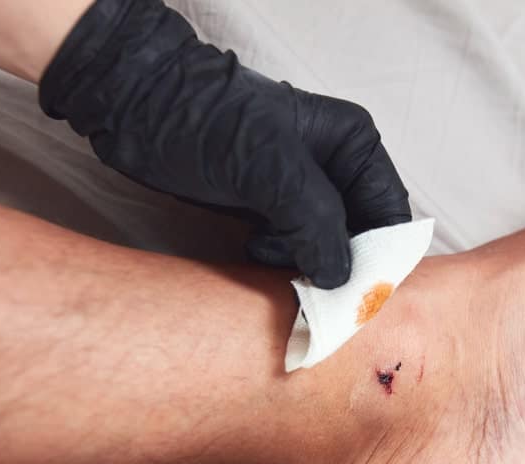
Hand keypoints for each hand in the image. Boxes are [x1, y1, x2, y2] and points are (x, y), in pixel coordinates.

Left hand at [38, 0, 410, 287]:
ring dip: (304, 265)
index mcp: (353, 145)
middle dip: (339, 267)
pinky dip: (280, 262)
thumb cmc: (204, 120)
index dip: (380, 256)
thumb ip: (315, 221)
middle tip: (311, 284)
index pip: (388, 213)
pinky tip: (252, 248)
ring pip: (326, 251)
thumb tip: (342, 278)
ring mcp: (301, 193)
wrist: (135, 108)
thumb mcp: (269, 166)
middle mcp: (335, 169)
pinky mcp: (269, 212)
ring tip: (266, 249)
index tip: (358, 294)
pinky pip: (293, 253)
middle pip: (360, 238)